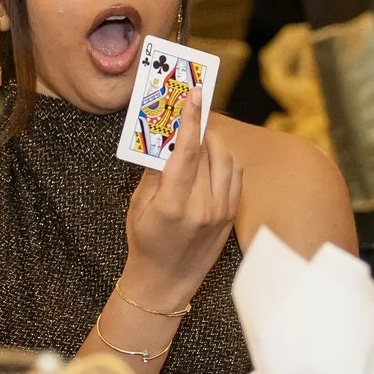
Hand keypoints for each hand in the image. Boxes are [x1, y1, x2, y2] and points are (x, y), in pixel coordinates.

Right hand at [121, 102, 241, 308]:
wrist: (166, 281)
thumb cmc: (146, 242)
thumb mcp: (138, 206)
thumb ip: (153, 170)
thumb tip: (165, 135)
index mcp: (172, 204)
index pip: (186, 151)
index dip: (190, 119)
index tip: (194, 93)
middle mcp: (201, 207)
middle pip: (207, 150)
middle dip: (199, 127)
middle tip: (191, 110)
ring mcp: (220, 212)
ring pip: (226, 159)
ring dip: (213, 142)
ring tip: (198, 137)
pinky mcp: (231, 216)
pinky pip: (235, 176)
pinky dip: (225, 160)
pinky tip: (211, 158)